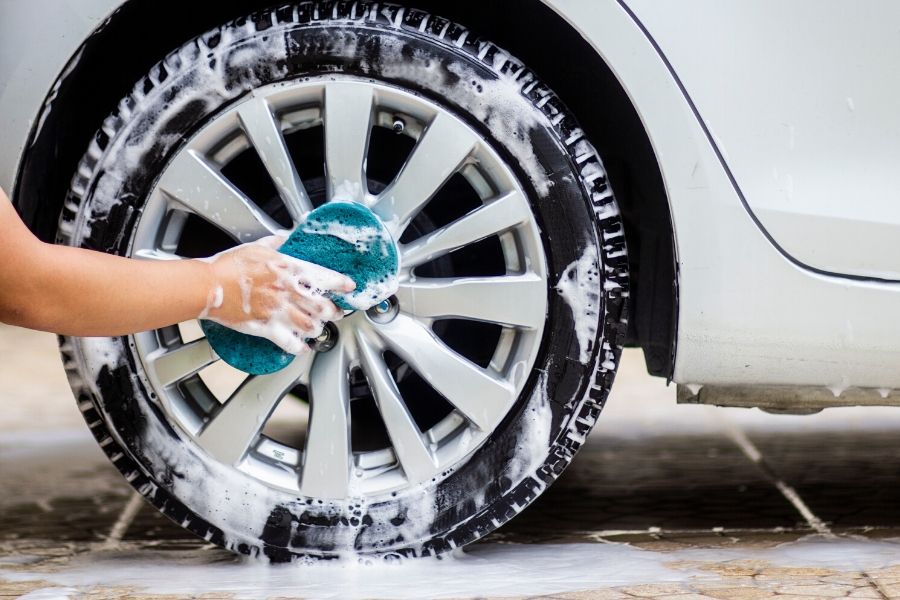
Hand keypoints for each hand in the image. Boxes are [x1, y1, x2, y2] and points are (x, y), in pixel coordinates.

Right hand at [199, 236, 354, 353]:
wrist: (208, 285)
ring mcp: (278, 311)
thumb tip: (287, 238)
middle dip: (334, 312)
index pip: (324, 277)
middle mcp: (287, 291)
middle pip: (323, 306)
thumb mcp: (257, 247)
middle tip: (336, 312)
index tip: (349, 287)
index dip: (341, 284)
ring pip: (311, 326)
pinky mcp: (266, 328)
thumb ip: (276, 243)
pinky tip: (302, 347)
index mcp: (288, 269)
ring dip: (318, 328)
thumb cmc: (229, 266)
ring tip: (319, 328)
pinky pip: (289, 342)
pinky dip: (299, 347)